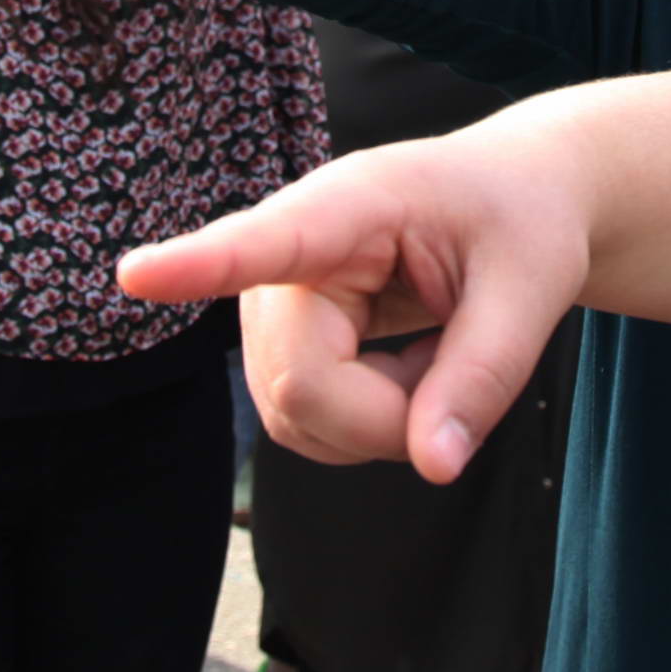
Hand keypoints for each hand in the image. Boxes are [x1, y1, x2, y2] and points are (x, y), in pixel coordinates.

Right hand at [115, 129, 590, 480]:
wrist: (512, 205)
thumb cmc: (521, 223)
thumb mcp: (533, 290)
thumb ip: (484, 377)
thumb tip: (433, 467)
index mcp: (355, 204)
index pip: (269, 241)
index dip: (199, 264)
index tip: (137, 274)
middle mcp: (292, 250)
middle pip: (299, 382)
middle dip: (384, 415)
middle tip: (457, 373)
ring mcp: (276, 302)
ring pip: (296, 414)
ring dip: (379, 422)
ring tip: (433, 358)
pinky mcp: (281, 341)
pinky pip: (304, 423)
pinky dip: (367, 424)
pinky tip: (405, 373)